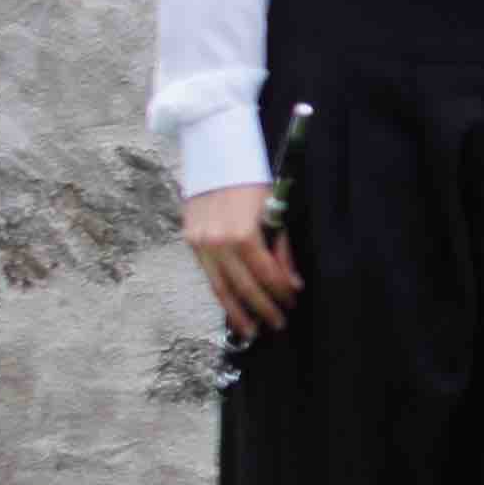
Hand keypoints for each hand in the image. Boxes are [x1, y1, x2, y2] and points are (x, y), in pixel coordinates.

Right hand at [185, 184, 298, 339]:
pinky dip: (221, 292)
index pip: (265, 274)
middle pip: (242, 286)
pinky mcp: (190, 240)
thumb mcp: (275, 212)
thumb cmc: (253, 182)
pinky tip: (232, 306)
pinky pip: (208, 274)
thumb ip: (281, 248)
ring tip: (250, 330)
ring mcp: (200, 242)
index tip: (291, 303)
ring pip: (219, 286)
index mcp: (243, 233)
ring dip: (236, 311)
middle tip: (277, 324)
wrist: (215, 154)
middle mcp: (217, 241)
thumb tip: (292, 282)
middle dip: (261, 308)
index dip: (280, 292)